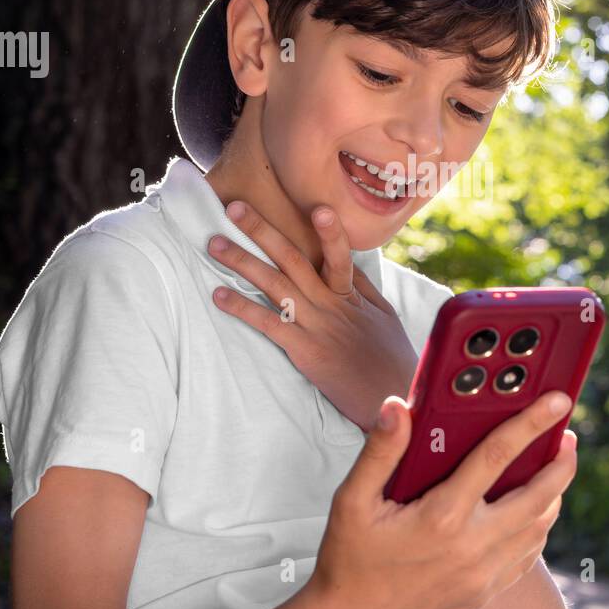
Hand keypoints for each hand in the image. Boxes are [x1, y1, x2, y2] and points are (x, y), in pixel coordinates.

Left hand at [207, 201, 419, 430]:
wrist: (394, 401)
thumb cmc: (391, 360)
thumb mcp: (384, 317)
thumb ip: (364, 288)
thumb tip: (347, 261)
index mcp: (352, 295)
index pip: (340, 255)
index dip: (330, 232)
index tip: (316, 207)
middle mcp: (332, 305)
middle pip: (294, 260)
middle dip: (264, 231)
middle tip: (235, 207)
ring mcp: (317, 327)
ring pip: (275, 285)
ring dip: (243, 262)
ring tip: (215, 244)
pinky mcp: (305, 351)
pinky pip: (268, 324)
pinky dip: (242, 308)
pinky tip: (219, 295)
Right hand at [296, 391, 578, 608]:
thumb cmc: (351, 558)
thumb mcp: (352, 500)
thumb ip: (380, 451)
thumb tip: (398, 408)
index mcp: (441, 516)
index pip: (497, 456)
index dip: (531, 424)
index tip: (555, 403)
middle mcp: (470, 545)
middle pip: (538, 496)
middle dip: (561, 463)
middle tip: (568, 437)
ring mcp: (482, 571)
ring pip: (540, 528)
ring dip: (554, 495)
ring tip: (553, 470)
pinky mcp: (484, 589)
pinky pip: (528, 556)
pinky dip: (539, 528)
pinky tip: (533, 512)